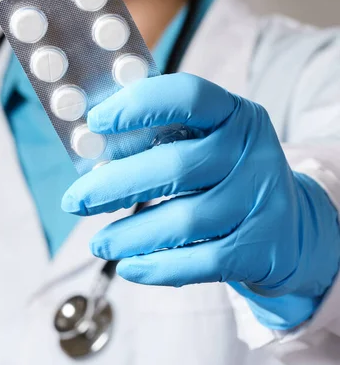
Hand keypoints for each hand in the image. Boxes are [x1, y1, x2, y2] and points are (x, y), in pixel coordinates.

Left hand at [62, 74, 338, 309]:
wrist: (289, 224)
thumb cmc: (226, 173)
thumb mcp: (207, 140)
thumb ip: (161, 134)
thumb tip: (92, 144)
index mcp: (233, 113)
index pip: (188, 97)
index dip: (138, 106)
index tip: (95, 123)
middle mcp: (252, 151)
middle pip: (177, 167)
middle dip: (115, 185)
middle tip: (75, 200)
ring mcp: (261, 199)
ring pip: (185, 221)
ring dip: (131, 235)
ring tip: (99, 243)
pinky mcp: (261, 246)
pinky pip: (202, 262)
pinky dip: (158, 267)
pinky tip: (129, 266)